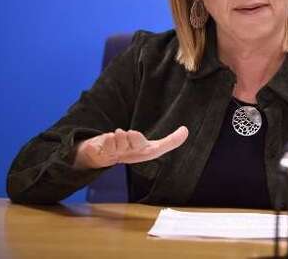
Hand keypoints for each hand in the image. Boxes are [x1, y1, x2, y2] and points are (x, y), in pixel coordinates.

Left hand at [72, 126, 188, 169]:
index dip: (138, 139)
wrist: (107, 157)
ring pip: (116, 142)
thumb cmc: (133, 151)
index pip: (148, 148)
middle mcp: (130, 155)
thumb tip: (186, 130)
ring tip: (116, 137)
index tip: (133, 132)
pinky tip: (106, 141)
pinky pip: (101, 146)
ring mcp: (115, 155)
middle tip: (125, 133)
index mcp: (144, 153)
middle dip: (127, 136)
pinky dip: (104, 141)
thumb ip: (170, 141)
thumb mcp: (153, 148)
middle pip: (129, 142)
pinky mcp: (101, 154)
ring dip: (114, 137)